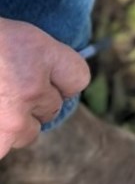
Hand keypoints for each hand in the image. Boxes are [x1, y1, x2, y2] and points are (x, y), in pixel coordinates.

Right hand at [0, 18, 90, 156]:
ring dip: (13, 124)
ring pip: (27, 133)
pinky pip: (4, 146)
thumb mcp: (16, 37)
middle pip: (53, 109)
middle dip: (34, 101)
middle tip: (6, 87)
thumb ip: (40, 60)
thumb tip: (56, 88)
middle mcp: (31, 89)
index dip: (61, 78)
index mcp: (41, 54)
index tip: (45, 76)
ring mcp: (11, 120)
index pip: (79, 78)